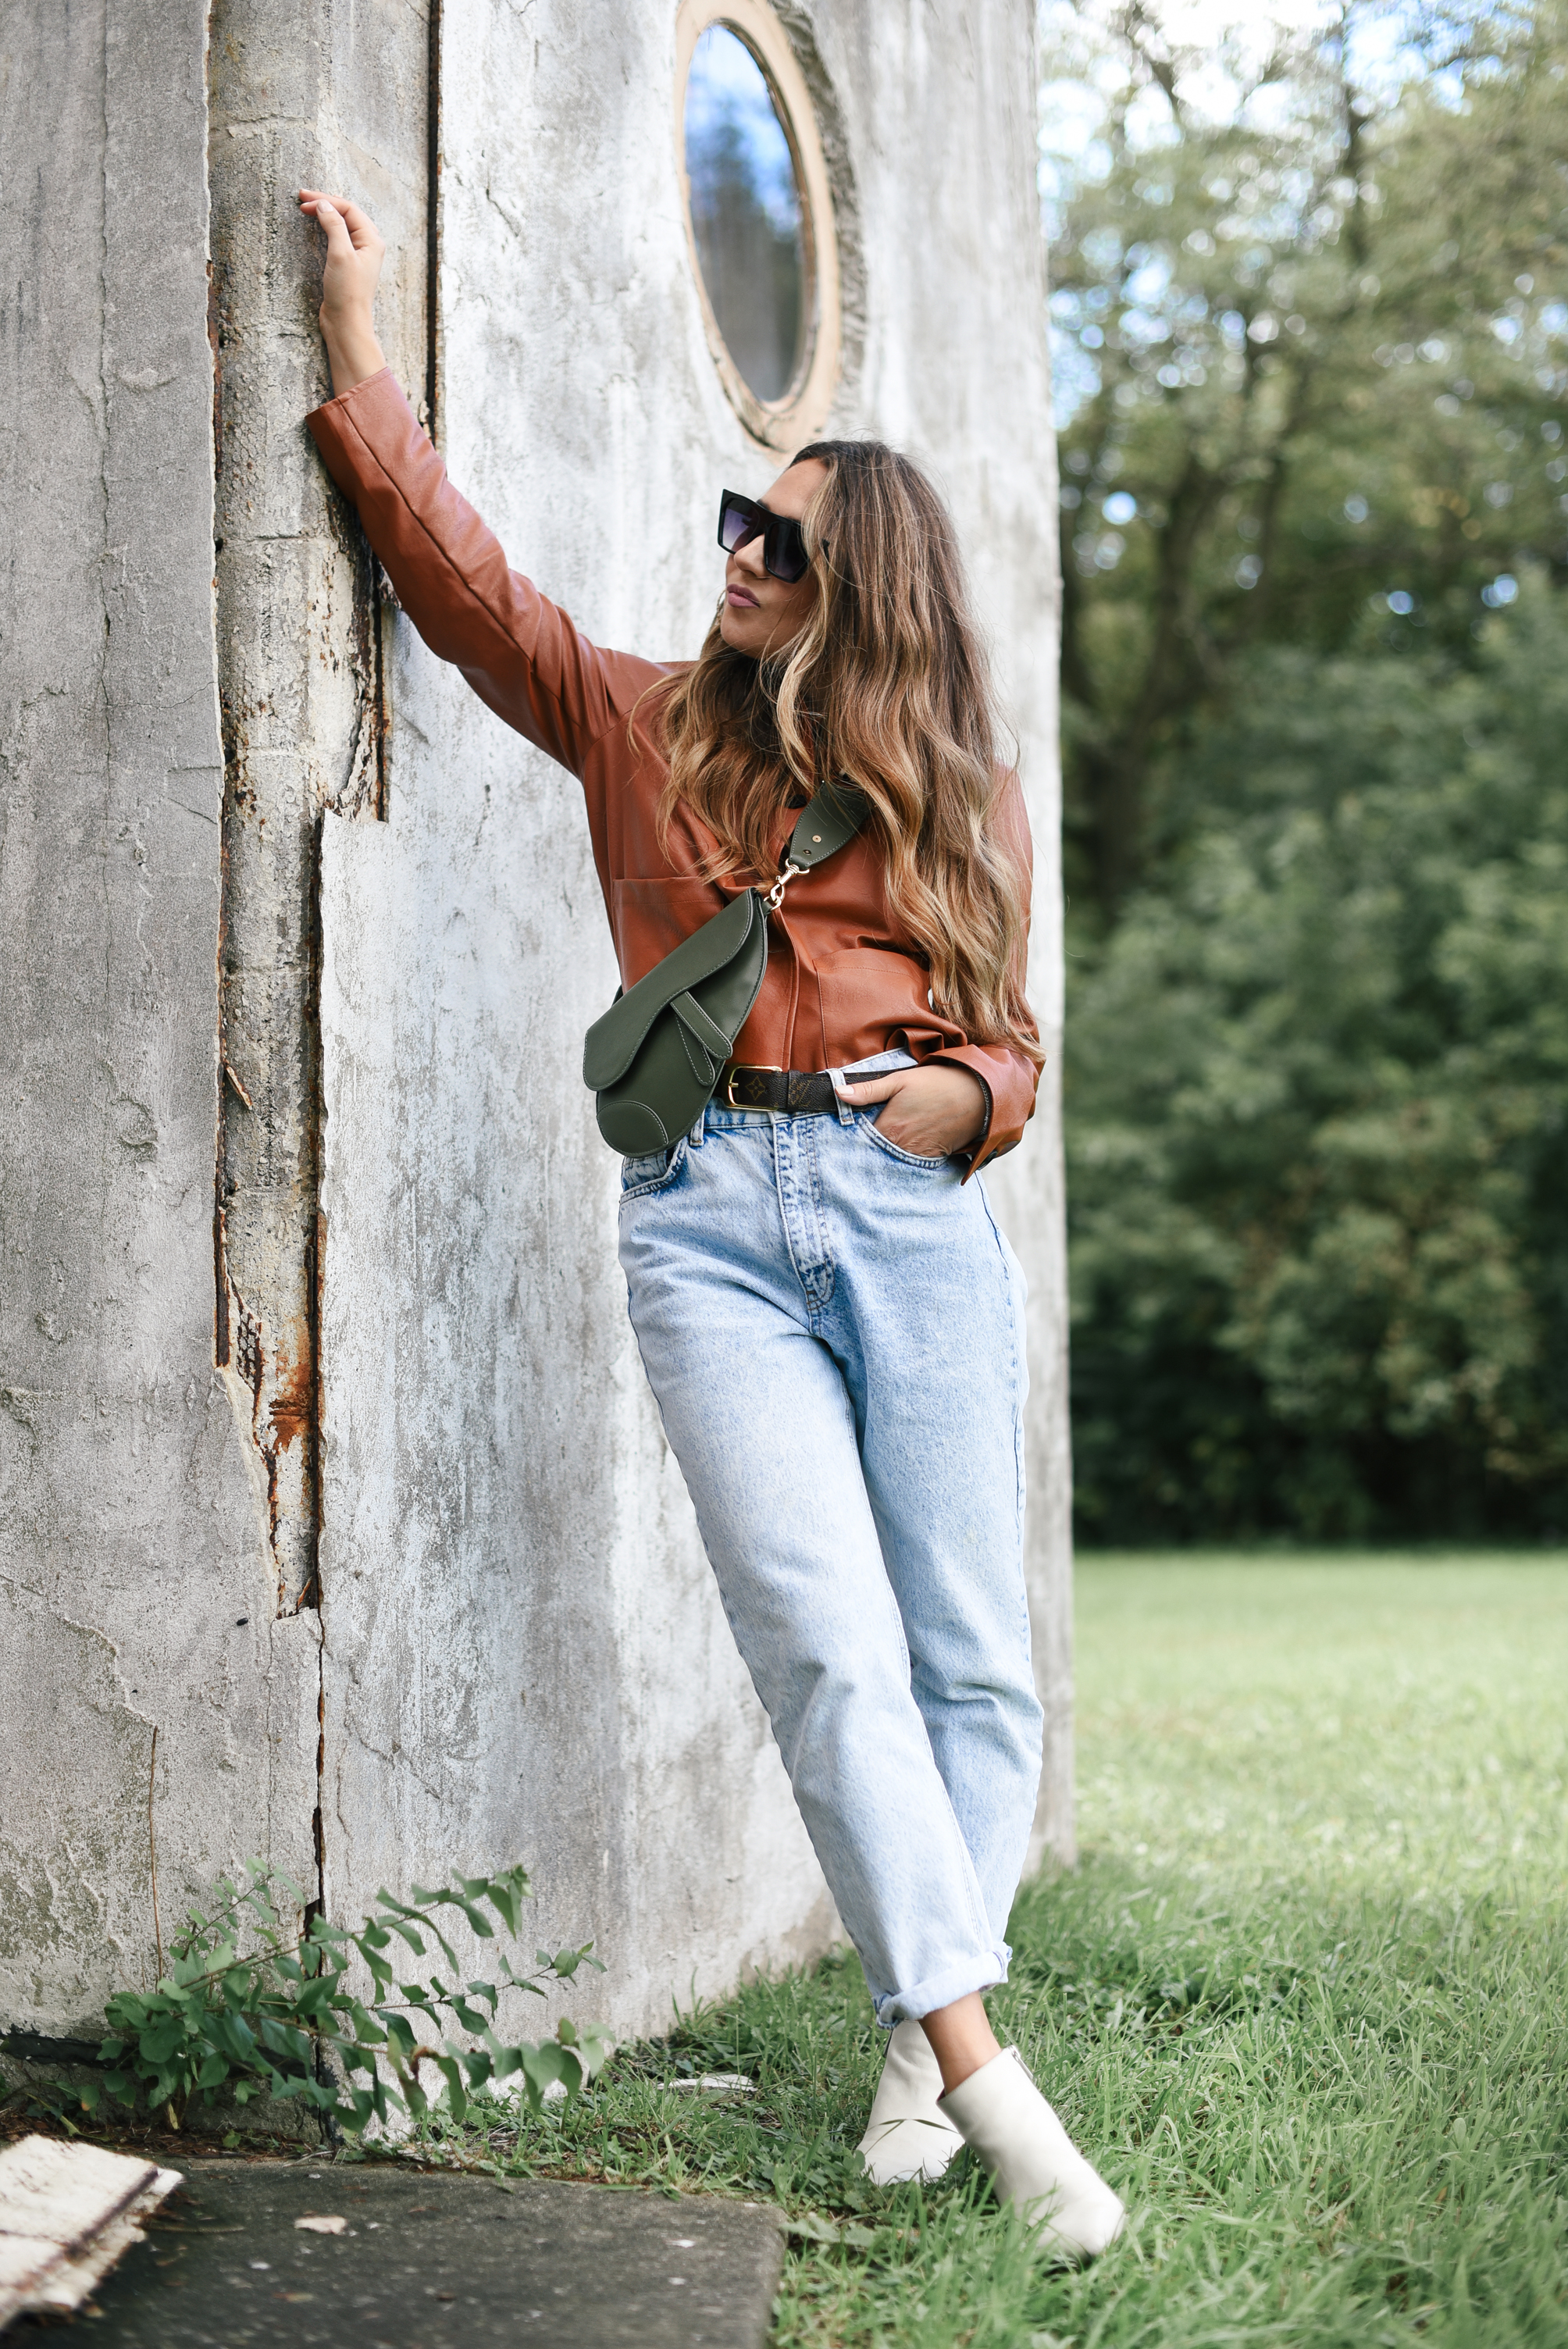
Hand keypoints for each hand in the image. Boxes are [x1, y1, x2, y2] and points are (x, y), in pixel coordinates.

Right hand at [298, 190, 386, 396]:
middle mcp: (368, 245)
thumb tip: (323, 204)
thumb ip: (334, 225)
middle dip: (325, 203)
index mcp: (372, 240)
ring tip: (306, 208)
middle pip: (346, 214)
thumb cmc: (347, 292)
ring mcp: (358, 255)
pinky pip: (337, 238)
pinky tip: (316, 226)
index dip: (326, 200)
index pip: (349, 209)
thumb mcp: (340, 254)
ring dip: (324, 214)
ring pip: (341, 225)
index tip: (304, 199)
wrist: (346, 323)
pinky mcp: (348, 265)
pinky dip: (325, 228)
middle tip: (301, 198)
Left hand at [834, 1062, 986, 1158]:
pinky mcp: (932, 1159)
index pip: (858, 1141)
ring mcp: (917, 1156)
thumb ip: (868, 1090)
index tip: (842, 1134)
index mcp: (888, 1128)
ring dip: (884, 1155)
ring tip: (879, 1146)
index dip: (852, 1136)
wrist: (979, 1096)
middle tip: (859, 1142)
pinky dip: (903, 1158)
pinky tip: (902, 1148)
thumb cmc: (938, 1084)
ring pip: (891, 1160)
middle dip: (866, 1149)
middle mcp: (900, 1148)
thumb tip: (837, 1093)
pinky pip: (910, 1164)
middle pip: (874, 1153)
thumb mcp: (900, 1080)